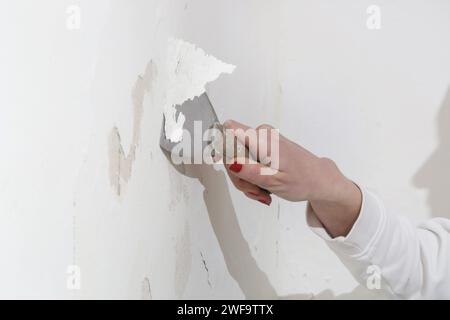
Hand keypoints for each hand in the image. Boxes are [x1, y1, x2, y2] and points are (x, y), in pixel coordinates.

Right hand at [223, 120, 361, 236]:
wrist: (319, 179)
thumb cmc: (302, 180)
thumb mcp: (274, 182)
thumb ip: (250, 172)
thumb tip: (230, 162)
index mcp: (262, 138)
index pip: (228, 131)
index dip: (223, 150)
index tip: (234, 170)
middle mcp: (260, 133)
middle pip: (230, 150)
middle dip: (238, 174)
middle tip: (254, 191)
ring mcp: (262, 138)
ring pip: (237, 158)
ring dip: (245, 179)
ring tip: (261, 191)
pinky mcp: (263, 144)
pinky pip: (247, 159)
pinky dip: (251, 175)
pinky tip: (262, 186)